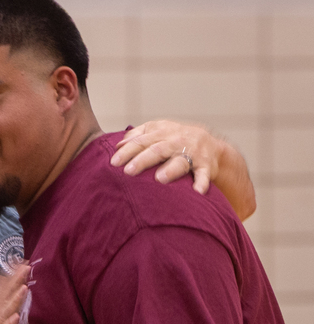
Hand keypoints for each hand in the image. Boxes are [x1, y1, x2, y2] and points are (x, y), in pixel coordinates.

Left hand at [110, 120, 225, 194]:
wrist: (210, 144)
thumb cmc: (175, 139)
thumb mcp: (158, 131)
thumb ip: (138, 136)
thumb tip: (117, 145)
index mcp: (162, 132)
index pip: (141, 141)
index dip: (127, 151)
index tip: (113, 162)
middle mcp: (176, 141)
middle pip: (157, 150)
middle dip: (143, 160)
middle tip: (128, 171)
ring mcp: (192, 153)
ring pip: (180, 161)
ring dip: (171, 170)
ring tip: (160, 179)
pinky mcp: (206, 165)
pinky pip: (204, 174)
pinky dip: (202, 182)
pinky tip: (197, 191)